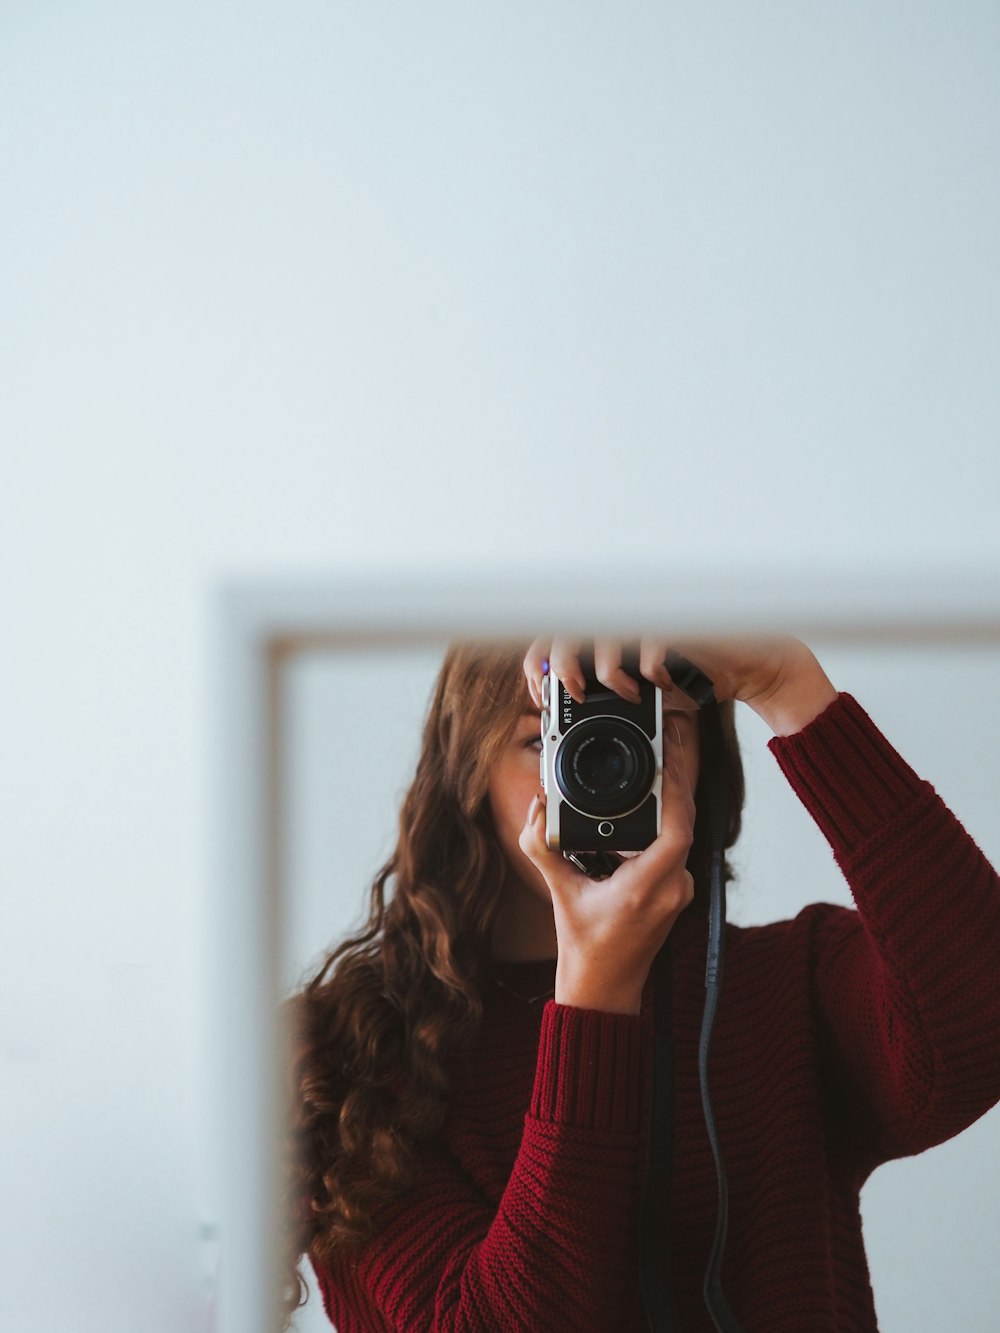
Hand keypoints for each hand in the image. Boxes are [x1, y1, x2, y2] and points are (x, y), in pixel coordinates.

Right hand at [517, 724, 696, 1014]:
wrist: (604, 989)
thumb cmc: (585, 949)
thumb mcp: (560, 893)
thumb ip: (543, 849)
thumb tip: (535, 811)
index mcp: (647, 889)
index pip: (677, 829)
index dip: (675, 792)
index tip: (663, 762)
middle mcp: (672, 889)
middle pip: (684, 824)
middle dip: (673, 786)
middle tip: (659, 752)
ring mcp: (678, 892)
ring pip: (681, 835)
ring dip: (667, 805)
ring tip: (650, 773)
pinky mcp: (675, 892)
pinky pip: (674, 849)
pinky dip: (660, 827)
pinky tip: (642, 811)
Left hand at [523, 634, 837, 736]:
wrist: (750, 666)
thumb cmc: (695, 674)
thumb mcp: (641, 690)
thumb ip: (607, 694)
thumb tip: (564, 717)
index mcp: (610, 627)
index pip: (553, 634)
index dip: (540, 665)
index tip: (545, 697)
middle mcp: (626, 616)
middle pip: (568, 628)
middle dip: (563, 667)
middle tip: (574, 694)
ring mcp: (652, 615)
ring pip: (604, 632)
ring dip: (609, 671)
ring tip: (627, 691)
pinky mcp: (681, 621)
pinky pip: (650, 643)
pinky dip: (652, 670)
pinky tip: (662, 684)